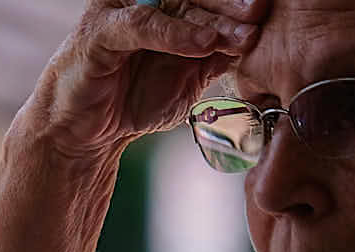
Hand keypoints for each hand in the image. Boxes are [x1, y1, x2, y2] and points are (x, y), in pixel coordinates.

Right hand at [24, 0, 270, 159]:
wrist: (85, 135)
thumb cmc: (132, 102)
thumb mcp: (189, 78)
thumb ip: (216, 55)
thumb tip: (257, 37)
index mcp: (165, 6)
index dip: (236, 3)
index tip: (269, 14)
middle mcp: (141, 0)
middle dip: (231, 4)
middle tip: (260, 15)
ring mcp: (118, 11)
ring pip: (174, 3)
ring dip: (211, 19)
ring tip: (240, 36)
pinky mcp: (99, 31)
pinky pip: (142, 26)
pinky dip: (175, 34)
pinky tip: (203, 45)